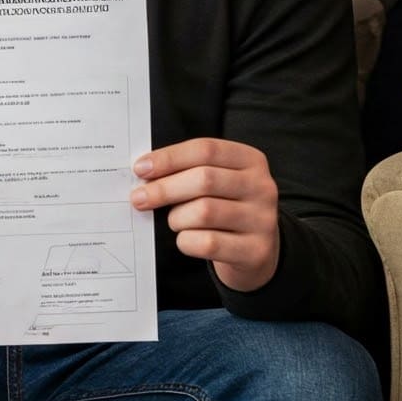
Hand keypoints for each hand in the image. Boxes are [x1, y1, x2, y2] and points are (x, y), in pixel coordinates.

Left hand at [131, 136, 279, 292]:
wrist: (257, 250)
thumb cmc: (227, 208)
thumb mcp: (219, 182)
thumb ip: (189, 172)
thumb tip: (145, 172)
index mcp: (251, 160)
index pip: (206, 149)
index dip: (170, 158)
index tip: (141, 168)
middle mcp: (261, 186)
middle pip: (204, 179)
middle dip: (164, 188)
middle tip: (139, 198)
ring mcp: (262, 219)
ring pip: (204, 212)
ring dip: (177, 218)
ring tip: (174, 221)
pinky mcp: (255, 250)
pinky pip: (209, 243)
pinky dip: (187, 241)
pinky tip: (186, 239)